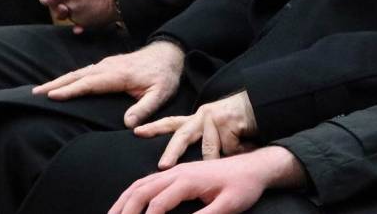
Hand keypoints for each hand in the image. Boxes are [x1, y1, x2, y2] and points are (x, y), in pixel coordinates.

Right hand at [32, 40, 184, 127]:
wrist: (168, 54)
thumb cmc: (164, 76)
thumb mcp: (160, 94)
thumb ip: (144, 108)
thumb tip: (127, 124)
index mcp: (118, 75)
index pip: (90, 83)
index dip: (71, 90)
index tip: (52, 96)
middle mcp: (108, 66)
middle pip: (77, 76)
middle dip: (55, 84)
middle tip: (35, 93)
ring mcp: (106, 64)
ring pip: (78, 72)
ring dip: (58, 81)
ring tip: (40, 90)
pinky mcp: (106, 64)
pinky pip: (83, 71)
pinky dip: (69, 78)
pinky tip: (60, 84)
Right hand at [108, 147, 305, 213]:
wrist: (253, 167)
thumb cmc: (243, 187)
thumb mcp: (230, 206)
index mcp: (188, 180)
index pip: (158, 204)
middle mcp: (176, 172)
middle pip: (141, 191)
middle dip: (125, 211)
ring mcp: (175, 171)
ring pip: (140, 184)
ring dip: (123, 201)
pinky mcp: (176, 173)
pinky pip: (147, 181)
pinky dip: (132, 193)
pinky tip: (127, 204)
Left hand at [135, 91, 257, 168]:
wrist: (262, 103)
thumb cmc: (238, 121)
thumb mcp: (215, 129)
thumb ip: (202, 141)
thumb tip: (185, 165)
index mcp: (196, 118)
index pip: (171, 122)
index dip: (153, 127)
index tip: (136, 131)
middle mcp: (202, 115)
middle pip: (182, 136)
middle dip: (172, 152)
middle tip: (163, 166)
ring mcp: (216, 118)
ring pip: (211, 149)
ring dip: (221, 156)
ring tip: (233, 153)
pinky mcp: (230, 122)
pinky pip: (231, 148)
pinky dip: (240, 151)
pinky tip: (247, 144)